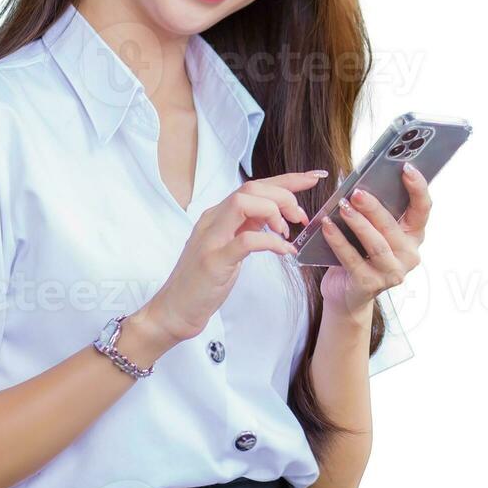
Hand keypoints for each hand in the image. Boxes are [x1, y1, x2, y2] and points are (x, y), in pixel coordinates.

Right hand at [142, 170, 323, 343]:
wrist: (174, 310)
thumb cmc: (203, 281)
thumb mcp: (228, 246)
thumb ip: (246, 227)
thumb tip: (274, 214)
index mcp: (217, 215)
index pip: (254, 186)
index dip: (287, 179)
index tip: (313, 177)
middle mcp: (212, 220)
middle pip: (251, 188)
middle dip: (284, 194)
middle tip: (301, 216)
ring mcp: (211, 239)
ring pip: (244, 203)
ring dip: (274, 212)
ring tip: (288, 232)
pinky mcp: (214, 261)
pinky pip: (247, 240)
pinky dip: (271, 242)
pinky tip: (284, 251)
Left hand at [320, 163, 431, 316]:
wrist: (347, 292)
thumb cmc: (361, 252)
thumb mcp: (373, 230)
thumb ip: (375, 211)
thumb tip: (362, 183)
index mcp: (414, 236)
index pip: (423, 209)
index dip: (418, 188)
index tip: (406, 168)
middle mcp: (408, 255)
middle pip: (393, 227)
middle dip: (374, 207)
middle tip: (356, 192)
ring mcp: (391, 273)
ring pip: (376, 244)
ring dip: (357, 223)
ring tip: (342, 207)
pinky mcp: (370, 284)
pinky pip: (352, 259)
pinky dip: (338, 241)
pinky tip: (326, 226)